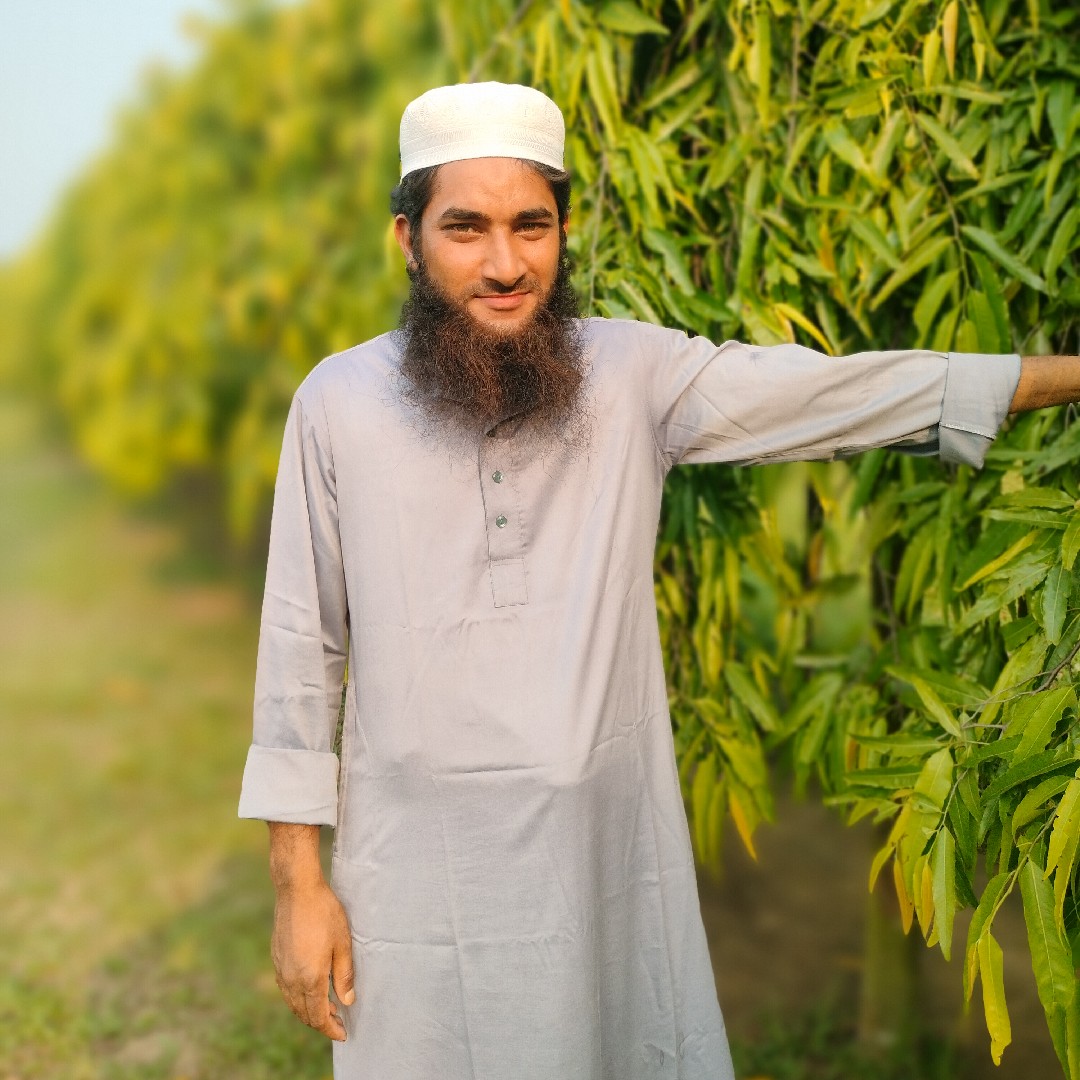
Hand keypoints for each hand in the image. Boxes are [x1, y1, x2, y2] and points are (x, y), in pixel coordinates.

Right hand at [271, 877, 355, 1040]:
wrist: (297, 891)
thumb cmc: (324, 914)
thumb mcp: (343, 943)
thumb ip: (344, 975)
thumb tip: (348, 1001)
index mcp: (310, 978)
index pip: (318, 1016)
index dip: (331, 1029)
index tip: (343, 1034)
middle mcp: (292, 979)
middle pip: (304, 1013)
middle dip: (321, 1022)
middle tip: (339, 1022)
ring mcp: (281, 969)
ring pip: (293, 1003)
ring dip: (308, 1011)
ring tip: (328, 1008)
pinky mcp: (277, 958)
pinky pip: (286, 989)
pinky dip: (298, 998)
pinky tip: (310, 990)